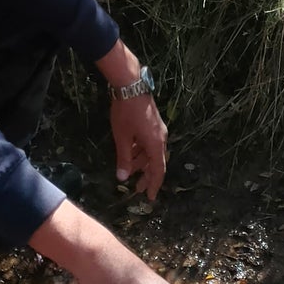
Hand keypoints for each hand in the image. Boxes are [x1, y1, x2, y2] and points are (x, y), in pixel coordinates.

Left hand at [96, 38, 167, 198]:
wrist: (131, 85)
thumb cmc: (126, 113)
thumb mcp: (122, 138)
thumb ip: (124, 159)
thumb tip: (122, 178)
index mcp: (156, 144)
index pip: (158, 170)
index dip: (154, 185)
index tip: (151, 198)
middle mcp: (161, 139)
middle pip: (155, 163)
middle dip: (146, 176)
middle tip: (137, 189)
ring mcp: (158, 130)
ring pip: (151, 152)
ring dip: (140, 163)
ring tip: (128, 170)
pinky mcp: (153, 124)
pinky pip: (149, 143)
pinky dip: (140, 151)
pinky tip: (130, 152)